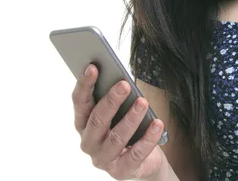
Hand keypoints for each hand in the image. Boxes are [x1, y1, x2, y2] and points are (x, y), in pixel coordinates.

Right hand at [72, 63, 166, 179]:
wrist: (143, 161)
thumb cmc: (128, 129)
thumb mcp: (120, 112)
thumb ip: (115, 97)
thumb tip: (121, 78)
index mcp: (84, 123)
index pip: (80, 102)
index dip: (85, 85)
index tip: (93, 66)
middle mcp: (89, 142)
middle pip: (97, 120)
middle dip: (111, 101)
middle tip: (125, 85)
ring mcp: (103, 159)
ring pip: (116, 138)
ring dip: (131, 118)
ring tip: (143, 102)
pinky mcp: (121, 171)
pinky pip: (136, 154)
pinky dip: (148, 138)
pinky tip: (158, 124)